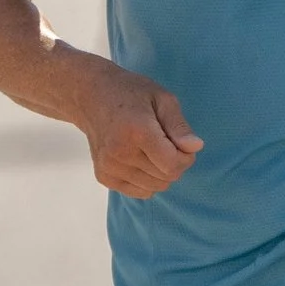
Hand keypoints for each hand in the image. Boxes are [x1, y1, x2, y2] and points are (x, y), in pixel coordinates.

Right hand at [79, 61, 203, 197]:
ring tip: (151, 150)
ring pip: (154, 188)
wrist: (90, 97)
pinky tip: (139, 159)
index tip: (181, 142)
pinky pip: (140, 192)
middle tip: (165, 142)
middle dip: (174, 163)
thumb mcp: (162, 98)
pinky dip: (147, 180)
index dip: (186, 157)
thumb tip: (195, 148)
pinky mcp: (103, 176)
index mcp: (137, 132)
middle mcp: (120, 153)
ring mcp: (109, 167)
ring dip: (160, 173)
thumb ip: (179, 126)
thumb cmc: (130, 93)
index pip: (173, 165)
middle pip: (166, 178)